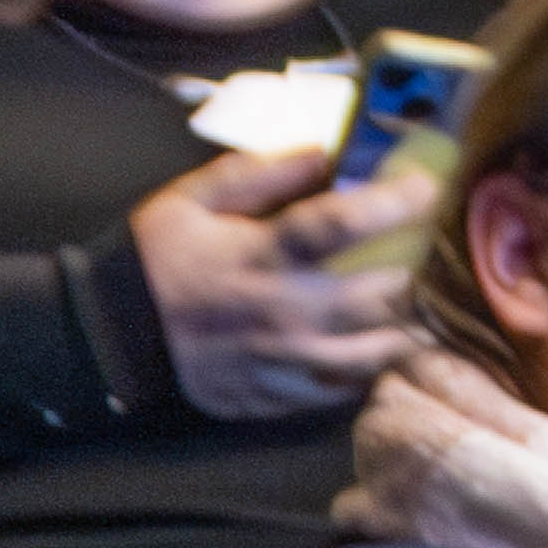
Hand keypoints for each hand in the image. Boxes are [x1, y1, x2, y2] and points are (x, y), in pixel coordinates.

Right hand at [129, 141, 425, 420]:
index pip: (341, 223)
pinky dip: (374, 370)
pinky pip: (349, 390)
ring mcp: (288, 358)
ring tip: (421, 309)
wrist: (115, 334)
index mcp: (262, 254)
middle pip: (379, 293)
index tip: (427, 187)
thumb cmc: (158, 259)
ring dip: (407, 328)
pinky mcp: (284, 394)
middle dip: (414, 273)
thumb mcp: (192, 201)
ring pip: (378, 350)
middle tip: (431, 258)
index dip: (392, 203)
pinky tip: (385, 350)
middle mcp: (284, 309)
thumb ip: (256, 174)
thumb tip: (320, 153)